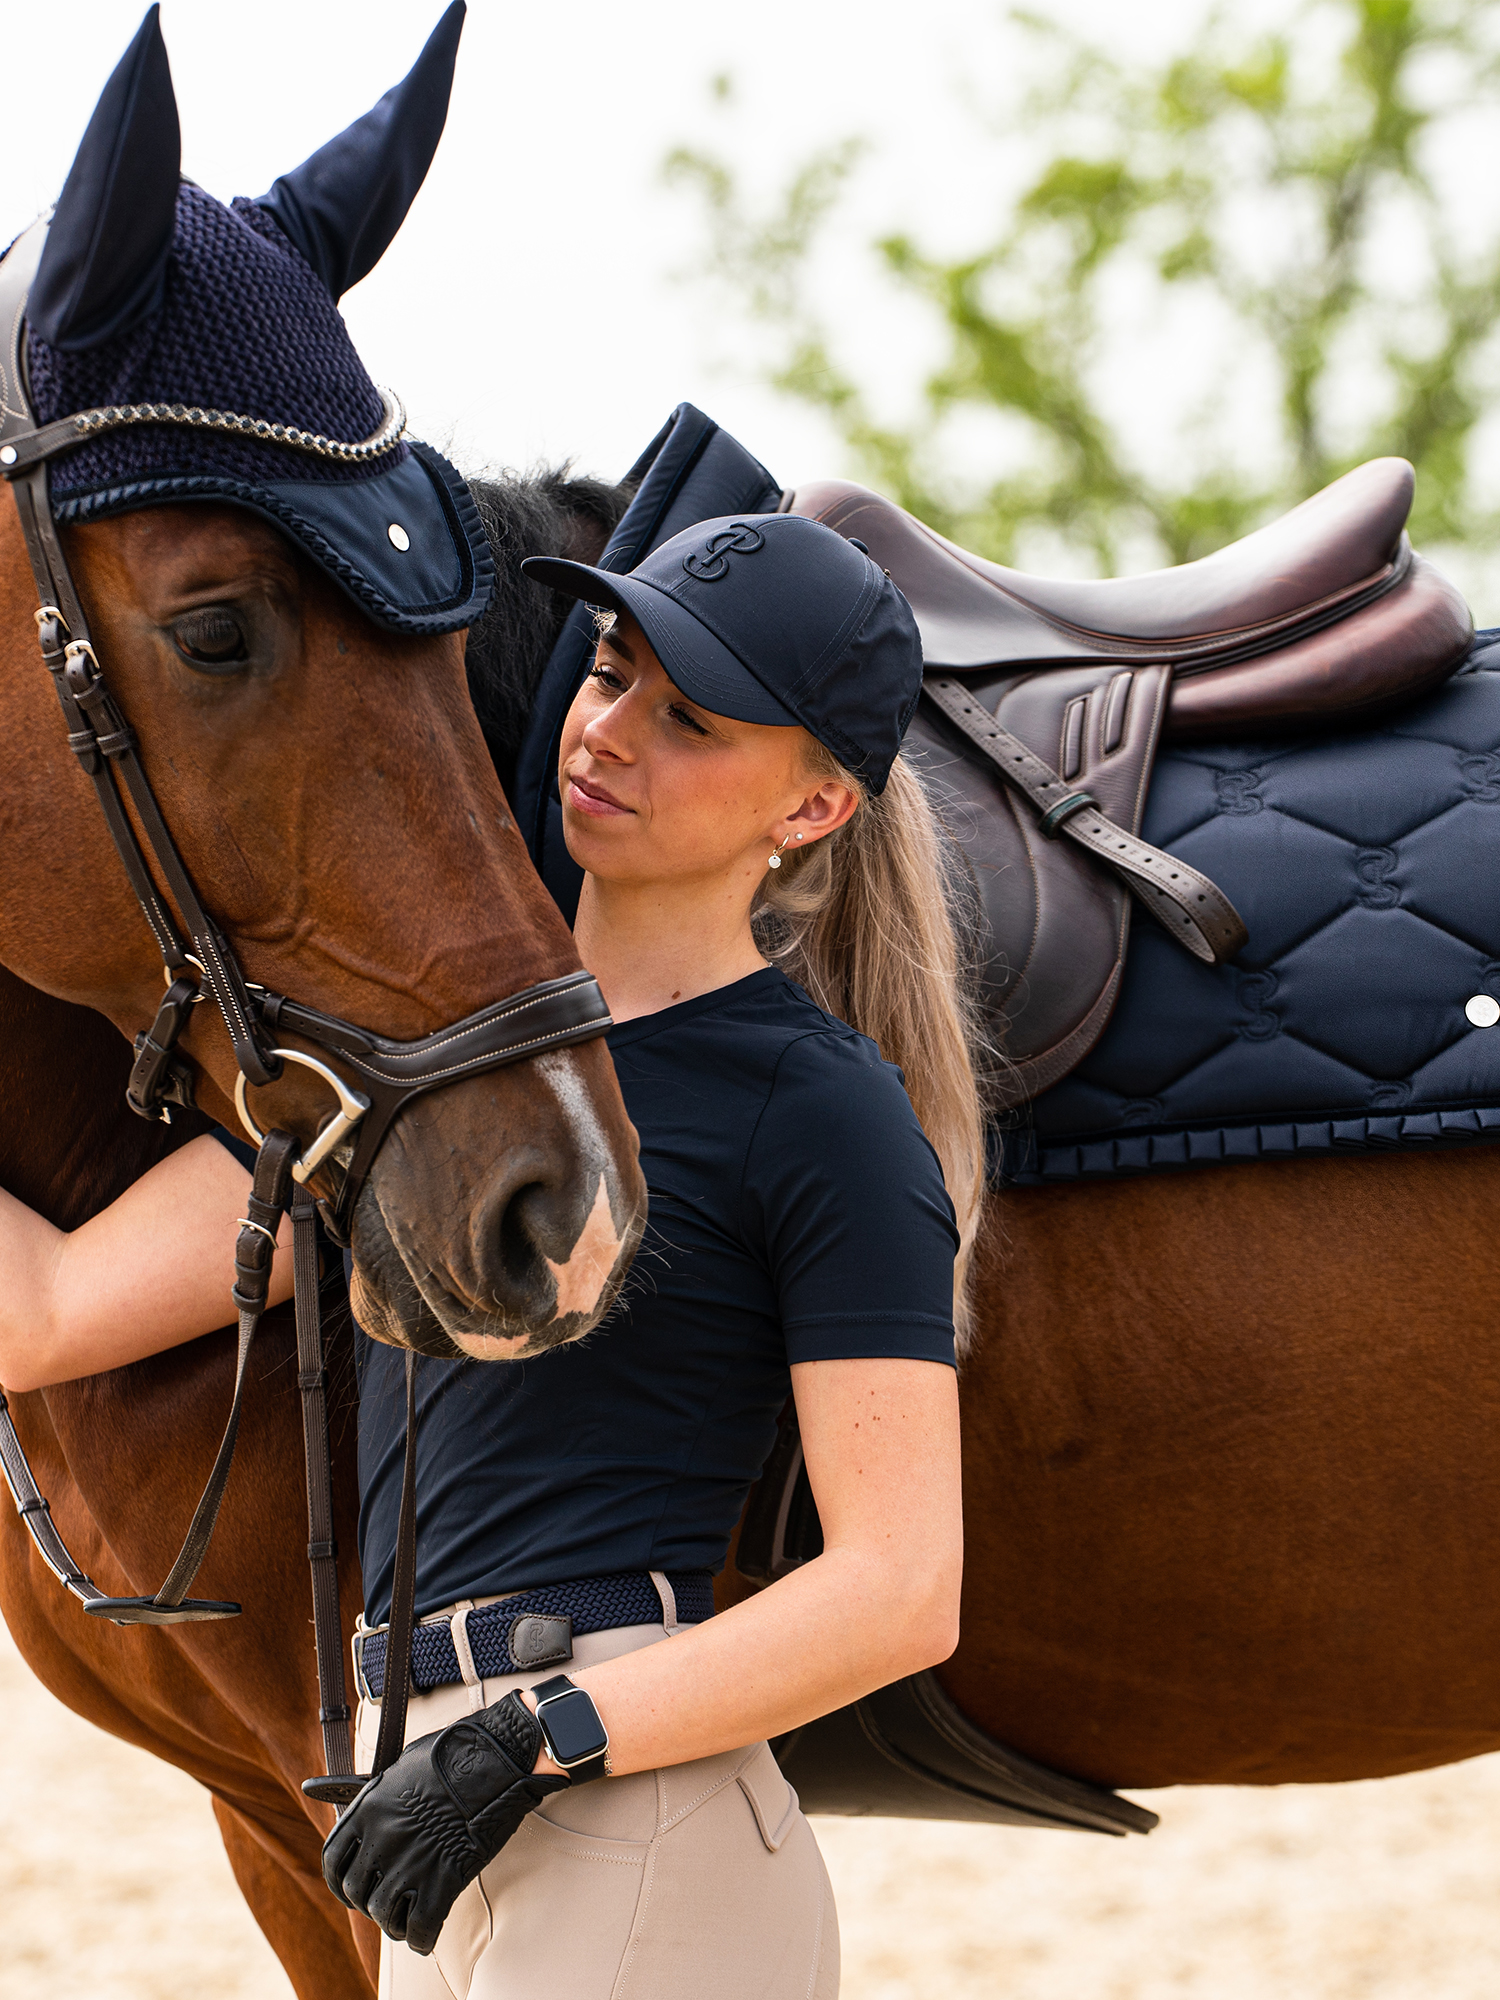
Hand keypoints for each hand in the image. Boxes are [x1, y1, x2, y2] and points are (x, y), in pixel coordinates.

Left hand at [321, 1691, 568, 1953]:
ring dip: (393, 1923)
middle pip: (358, 1892)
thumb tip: (346, 1799)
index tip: (349, 1891)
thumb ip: (378, 1794)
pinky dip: (420, 1939)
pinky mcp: (442, 1882)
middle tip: (386, 1904)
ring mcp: (410, 1863)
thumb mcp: (403, 1766)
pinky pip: (420, 1929)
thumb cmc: (454, 1754)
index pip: (334, 1859)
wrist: (498, 1758)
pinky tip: (425, 1937)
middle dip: (369, 1903)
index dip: (338, 1882)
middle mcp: (381, 1839)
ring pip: (384, 1914)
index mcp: (368, 1808)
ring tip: (405, 1922)